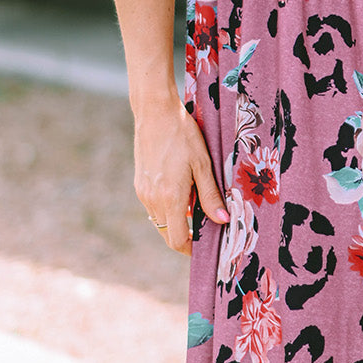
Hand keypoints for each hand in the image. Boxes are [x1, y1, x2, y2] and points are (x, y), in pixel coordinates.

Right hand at [133, 97, 227, 254]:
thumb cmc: (183, 135)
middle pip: (167, 233)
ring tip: (196, 206)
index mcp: (170, 197)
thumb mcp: (203, 164)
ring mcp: (143, 192)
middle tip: (205, 230)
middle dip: (185, 236)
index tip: (204, 248)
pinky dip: (168, 208)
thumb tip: (223, 221)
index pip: (177, 239)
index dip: (190, 249)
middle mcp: (152, 199)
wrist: (155, 113)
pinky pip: (154, 207)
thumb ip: (211, 195)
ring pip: (160, 221)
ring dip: (176, 221)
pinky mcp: (140, 184)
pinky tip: (182, 191)